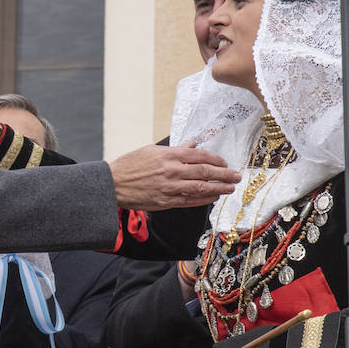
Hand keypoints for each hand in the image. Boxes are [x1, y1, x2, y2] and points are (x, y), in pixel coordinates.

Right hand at [109, 145, 239, 209]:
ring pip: (201, 188)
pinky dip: (204, 200)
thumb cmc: (130, 165)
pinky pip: (190, 201)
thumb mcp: (151, 150)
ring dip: (219, 188)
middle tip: (236, 176)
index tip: (225, 162)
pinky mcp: (165, 202)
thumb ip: (176, 150)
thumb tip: (193, 145)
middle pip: (205, 172)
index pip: (200, 156)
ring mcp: (169, 187)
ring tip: (230, 188)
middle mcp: (171, 170)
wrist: (112, 184)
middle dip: (224, 174)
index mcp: (169, 154)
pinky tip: (213, 198)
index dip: (216, 159)